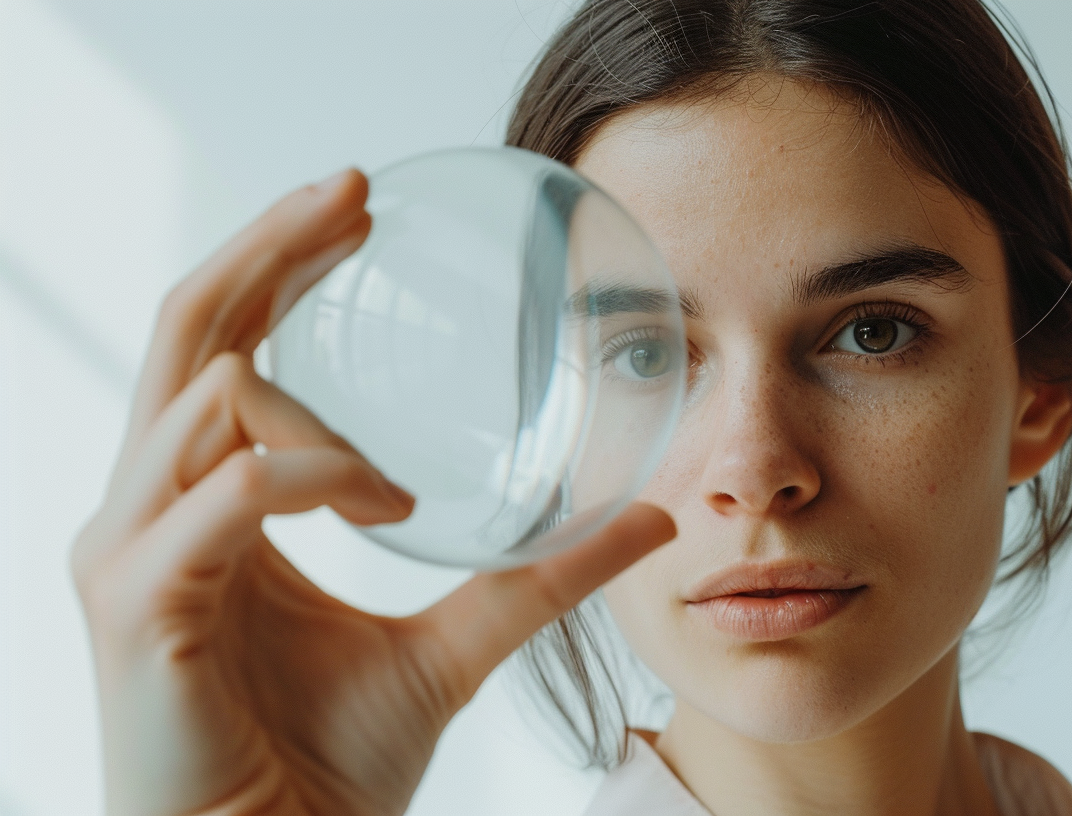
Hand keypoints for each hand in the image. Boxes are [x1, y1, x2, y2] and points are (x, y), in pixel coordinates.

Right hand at [71, 169, 675, 815]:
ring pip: (205, 398)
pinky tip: (384, 505)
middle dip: (267, 247)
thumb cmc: (328, 766)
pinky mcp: (136, 606)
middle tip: (353, 193)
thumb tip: (653, 518)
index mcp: (207, 505)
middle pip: (189, 329)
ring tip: (398, 485)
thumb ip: (538, 577)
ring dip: (315, 411)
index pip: (223, 344)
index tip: (359, 208)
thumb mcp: (454, 646)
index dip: (276, 261)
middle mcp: (150, 510)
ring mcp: (131, 552)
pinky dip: (310, 477)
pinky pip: (223, 495)